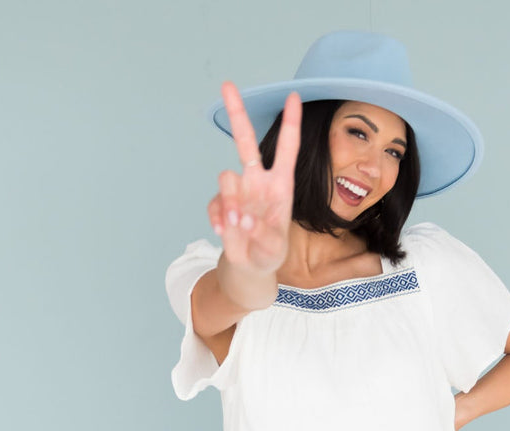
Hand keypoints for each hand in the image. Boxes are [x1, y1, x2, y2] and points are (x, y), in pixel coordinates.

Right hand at [207, 81, 301, 274]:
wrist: (251, 265)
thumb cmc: (270, 251)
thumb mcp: (274, 247)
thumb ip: (263, 234)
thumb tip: (244, 220)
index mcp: (280, 185)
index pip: (287, 149)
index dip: (290, 124)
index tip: (293, 97)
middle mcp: (257, 181)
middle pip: (245, 141)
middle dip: (237, 113)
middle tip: (227, 85)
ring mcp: (237, 190)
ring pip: (226, 177)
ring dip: (231, 202)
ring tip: (238, 226)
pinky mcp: (221, 203)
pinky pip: (216, 204)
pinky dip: (219, 219)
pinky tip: (224, 232)